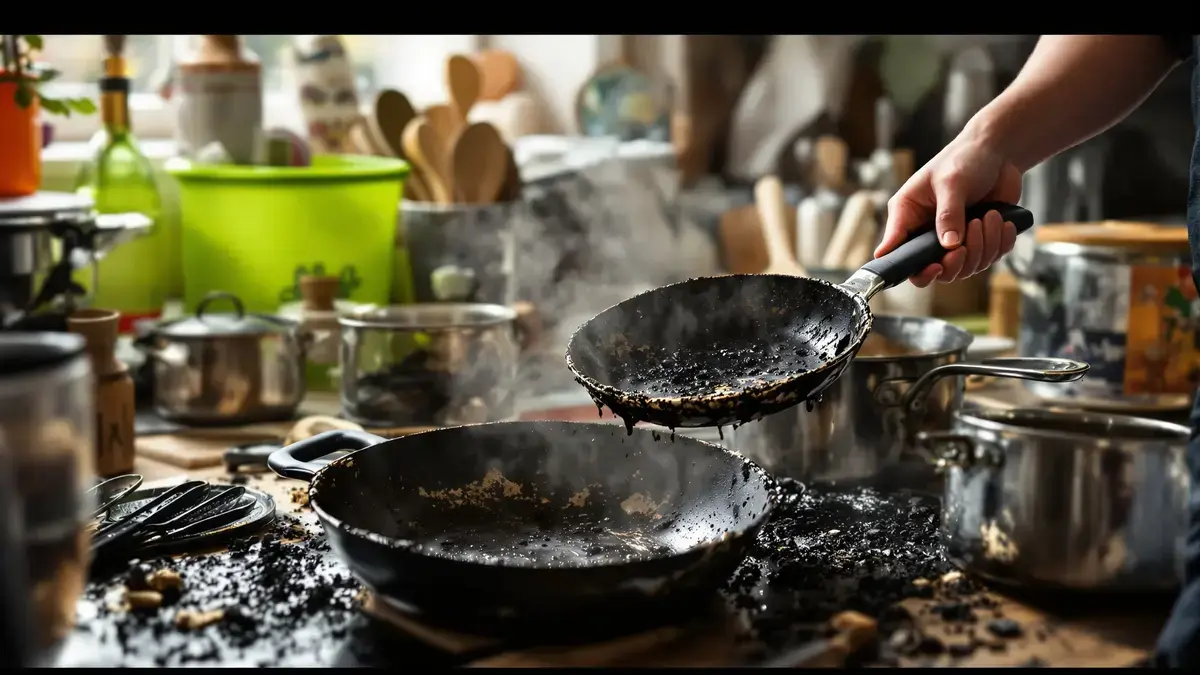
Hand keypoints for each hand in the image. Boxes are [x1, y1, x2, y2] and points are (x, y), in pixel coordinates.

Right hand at [874, 130, 1025, 287]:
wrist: (996, 152)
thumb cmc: (964, 158)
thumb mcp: (951, 182)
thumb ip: (949, 214)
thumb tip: (950, 246)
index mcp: (908, 216)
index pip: (897, 252)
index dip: (910, 268)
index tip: (934, 266)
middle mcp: (927, 232)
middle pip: (935, 270)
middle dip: (955, 262)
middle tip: (965, 246)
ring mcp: (954, 239)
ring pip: (965, 267)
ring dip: (983, 247)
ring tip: (988, 217)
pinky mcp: (979, 240)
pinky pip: (990, 258)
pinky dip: (1000, 243)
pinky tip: (1002, 221)